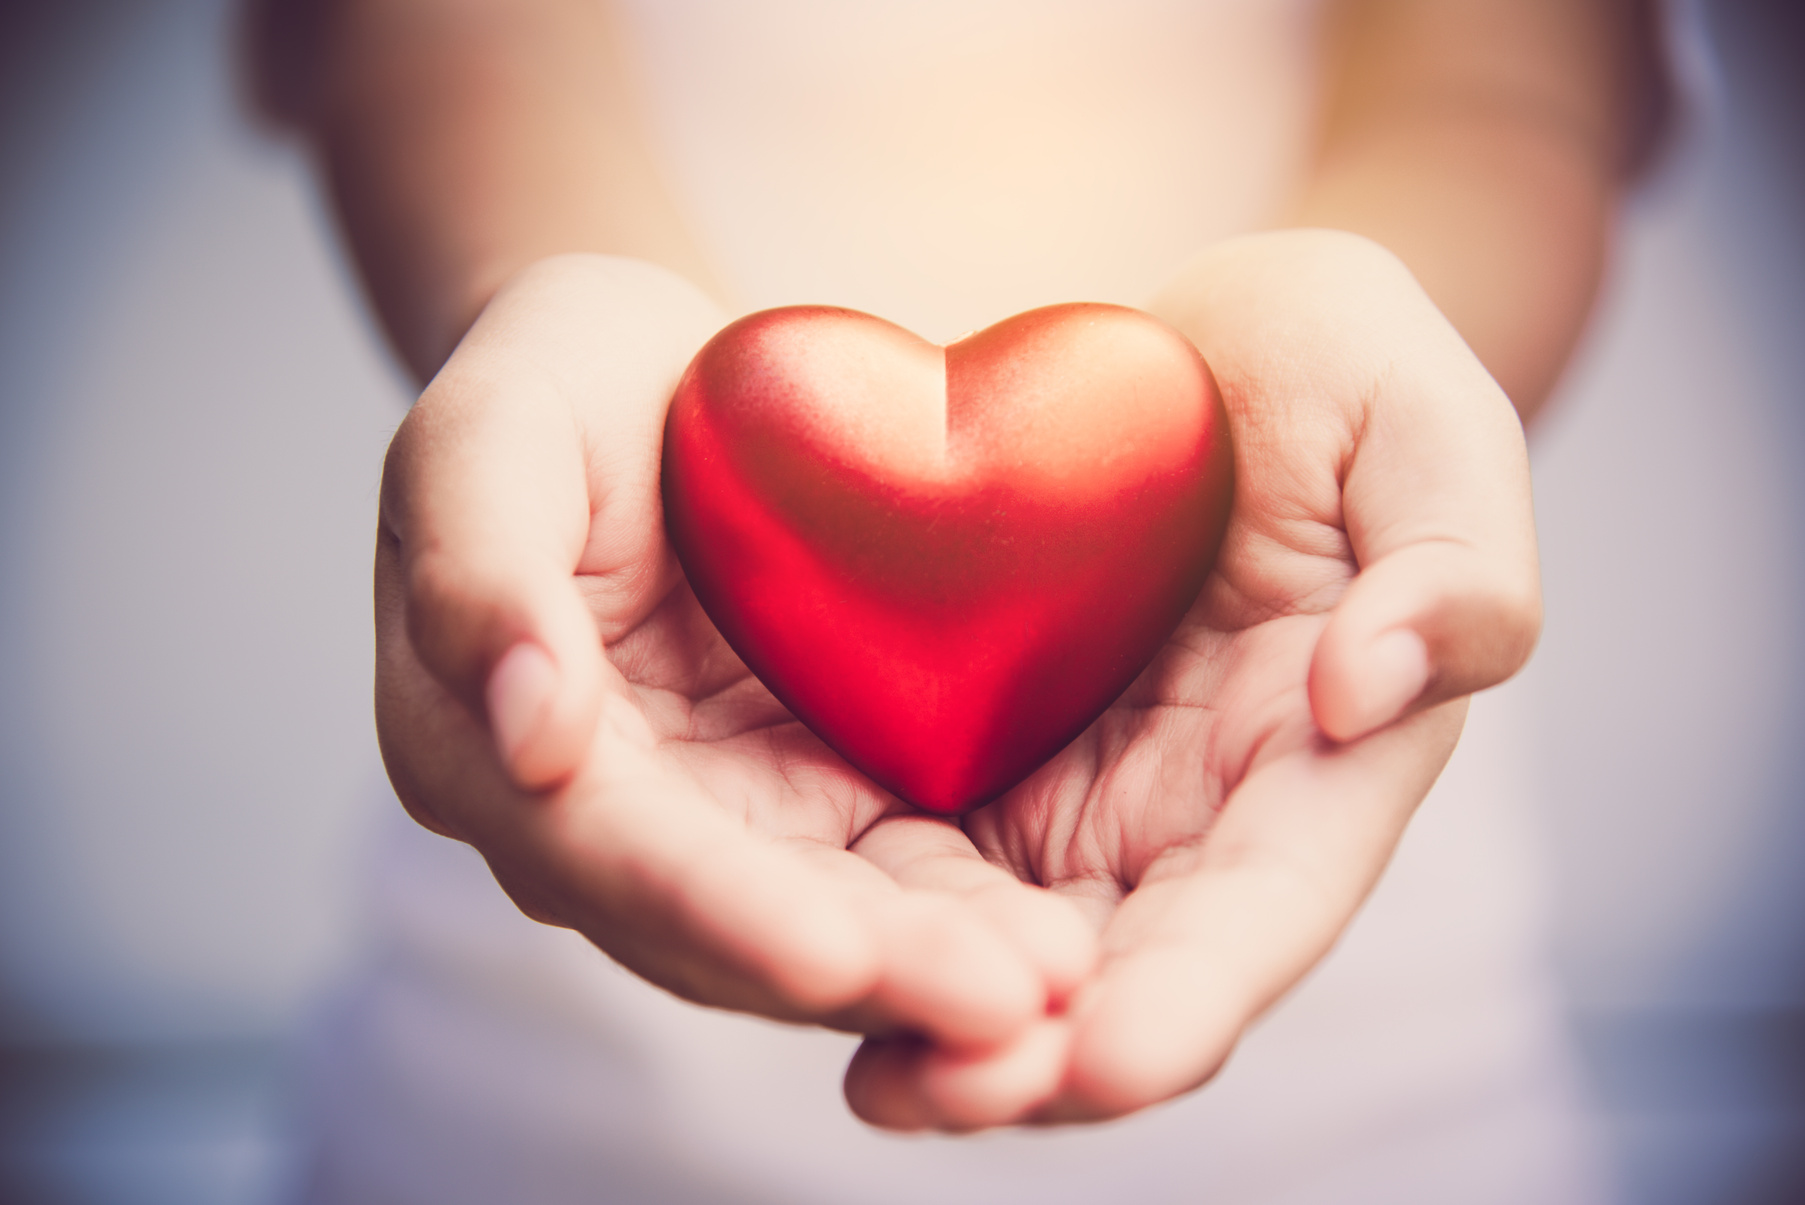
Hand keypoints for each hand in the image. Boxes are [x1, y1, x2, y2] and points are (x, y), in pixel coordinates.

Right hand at [375, 254, 1096, 1051]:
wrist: (652, 375)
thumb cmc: (552, 383)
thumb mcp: (486, 433)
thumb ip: (481, 570)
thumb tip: (531, 739)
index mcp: (487, 753)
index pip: (607, 856)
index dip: (719, 913)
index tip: (835, 959)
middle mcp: (605, 825)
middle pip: (729, 933)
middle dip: (867, 979)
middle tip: (1009, 1009)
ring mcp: (719, 822)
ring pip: (821, 930)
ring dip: (932, 977)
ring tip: (1064, 992)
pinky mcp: (814, 799)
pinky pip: (891, 876)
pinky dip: (965, 917)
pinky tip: (1068, 945)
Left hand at [842, 229, 1541, 1128]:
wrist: (1188, 351)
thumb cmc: (1325, 364)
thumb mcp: (1416, 414)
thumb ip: (1454, 556)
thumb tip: (1372, 692)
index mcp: (1329, 758)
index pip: (1270, 904)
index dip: (1197, 992)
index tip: (1112, 1058)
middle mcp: (1209, 814)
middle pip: (1137, 973)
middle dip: (1052, 1058)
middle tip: (942, 1095)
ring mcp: (1093, 801)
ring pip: (1032, 956)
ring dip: (958, 1034)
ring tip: (877, 1086)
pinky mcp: (990, 764)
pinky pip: (941, 870)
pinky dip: (894, 936)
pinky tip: (811, 967)